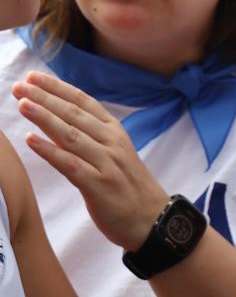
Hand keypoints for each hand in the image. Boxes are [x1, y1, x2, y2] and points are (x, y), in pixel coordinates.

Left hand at [12, 73, 170, 250]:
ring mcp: (106, 163)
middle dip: (45, 98)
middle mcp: (111, 142)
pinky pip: (70, 164)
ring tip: (23, 104)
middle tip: (21, 86)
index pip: (84, 103)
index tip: (35, 77)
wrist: (153, 219)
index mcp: (115, 132)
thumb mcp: (114, 154)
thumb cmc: (129, 187)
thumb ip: (90, 138)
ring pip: (71, 135)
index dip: (58, 88)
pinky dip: (50, 151)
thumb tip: (59, 122)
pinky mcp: (99, 185)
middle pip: (74, 115)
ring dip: (45, 118)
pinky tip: (31, 141)